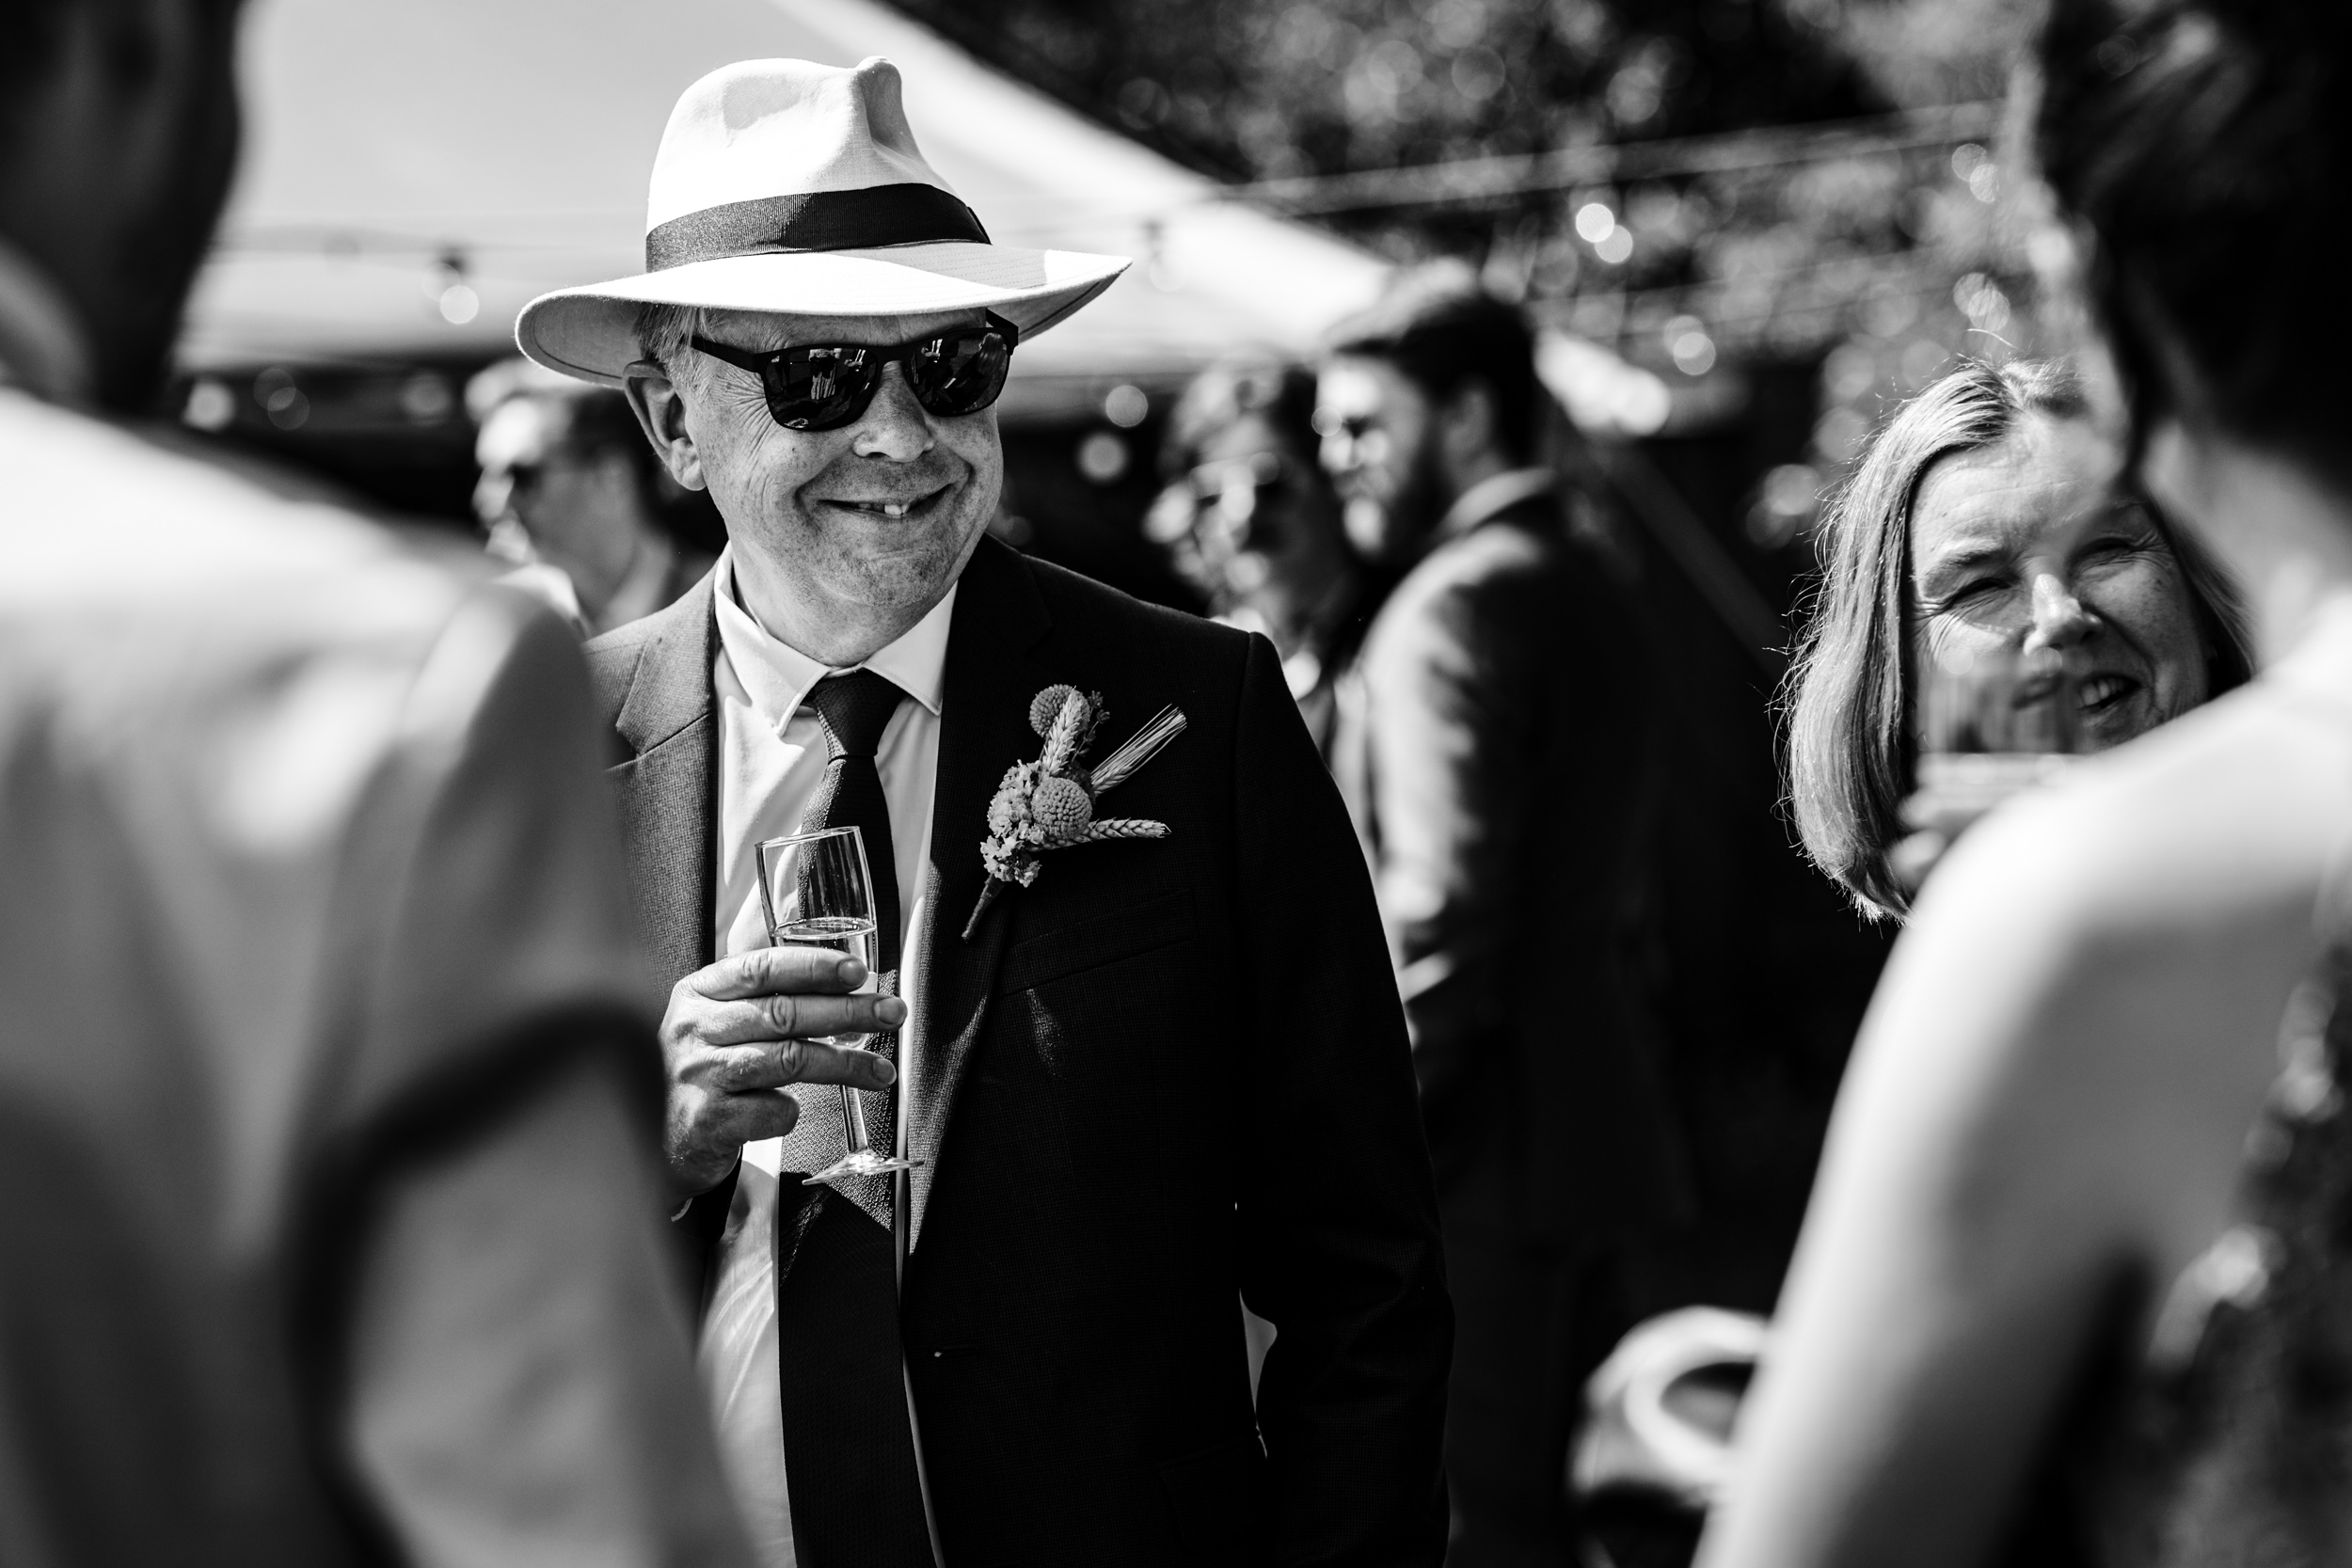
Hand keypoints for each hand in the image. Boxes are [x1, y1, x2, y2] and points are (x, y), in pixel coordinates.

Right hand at [659, 947, 904, 1202]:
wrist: (652, 1141)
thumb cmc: (699, 1075)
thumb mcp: (715, 1023)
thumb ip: (763, 1001)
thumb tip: (845, 987)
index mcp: (697, 993)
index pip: (760, 968)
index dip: (813, 966)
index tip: (857, 971)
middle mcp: (693, 1029)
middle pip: (784, 1012)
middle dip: (848, 1011)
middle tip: (891, 1013)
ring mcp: (697, 1075)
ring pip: (788, 1059)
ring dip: (844, 1063)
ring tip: (880, 1070)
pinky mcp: (707, 1121)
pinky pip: (773, 1110)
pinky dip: (792, 1111)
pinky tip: (791, 1111)